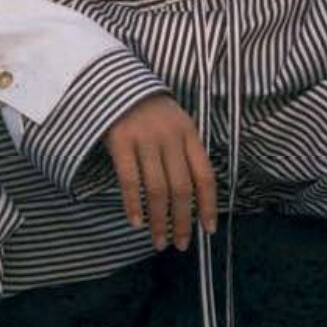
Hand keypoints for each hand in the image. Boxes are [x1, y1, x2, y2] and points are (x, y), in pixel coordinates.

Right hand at [103, 93, 217, 250]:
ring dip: (159, 220)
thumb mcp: (176, 123)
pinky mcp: (120, 141)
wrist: (117, 82)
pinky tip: (136, 222)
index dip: (209, 205)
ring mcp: (145, 139)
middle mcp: (170, 138)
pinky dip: (133, 204)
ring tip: (159, 241)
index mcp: (189, 134)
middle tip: (181, 244)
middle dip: (183, 221)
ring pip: (157, 189)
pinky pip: (129, 180)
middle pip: (182, 188)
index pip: (205, 176)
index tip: (209, 230)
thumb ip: (185, 152)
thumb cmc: (150, 109)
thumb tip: (194, 194)